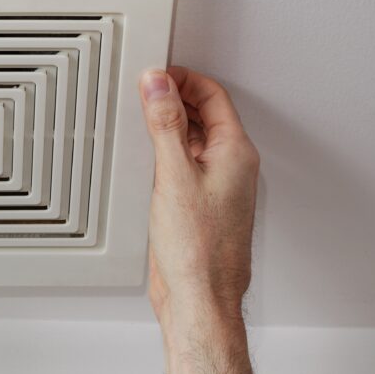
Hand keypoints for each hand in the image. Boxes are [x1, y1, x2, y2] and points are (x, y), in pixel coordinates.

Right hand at [139, 67, 259, 325]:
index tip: (156, 74)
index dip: (184, 79)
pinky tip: (143, 159)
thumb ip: (165, 124)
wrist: (199, 299)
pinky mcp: (198, 206)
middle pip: (204, 116)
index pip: (213, 97)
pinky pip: (184, 166)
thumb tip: (158, 84)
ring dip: (168, 127)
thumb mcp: (174, 175)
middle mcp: (230, 168)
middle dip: (174, 99)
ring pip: (193, 141)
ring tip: (139, 120)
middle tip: (143, 92)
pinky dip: (164, 154)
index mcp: (235, 153)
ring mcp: (215, 188)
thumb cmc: (198, 249)